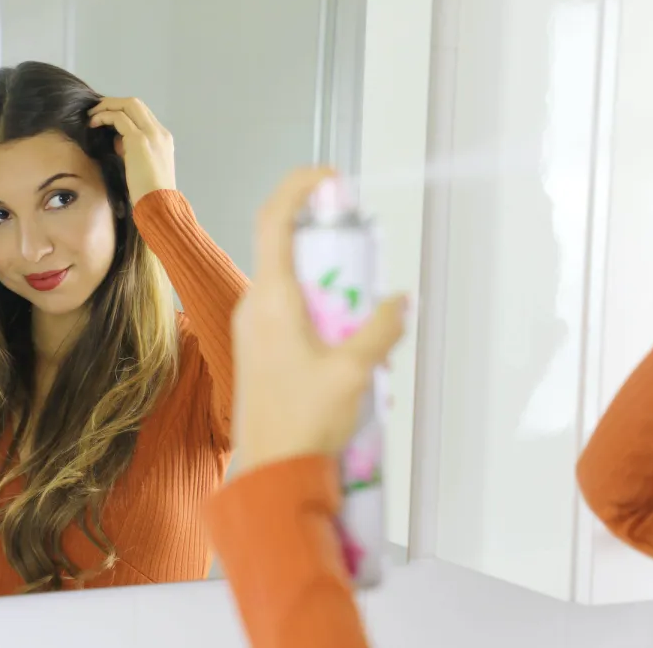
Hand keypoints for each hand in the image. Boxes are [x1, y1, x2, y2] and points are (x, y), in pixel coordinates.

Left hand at [88, 97, 175, 200]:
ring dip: (107, 106)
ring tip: (91, 115)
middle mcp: (160, 132)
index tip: (106, 118)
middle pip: (135, 104)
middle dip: (113, 103)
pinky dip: (104, 116)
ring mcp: (151, 134)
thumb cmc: (150, 194)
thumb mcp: (142, 167)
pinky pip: (118, 117)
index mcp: (163, 140)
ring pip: (128, 105)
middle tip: (95, 110)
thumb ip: (132, 151)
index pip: (142, 114)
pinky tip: (93, 124)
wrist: (159, 204)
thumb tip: (116, 141)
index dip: (123, 111)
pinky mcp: (139, 140)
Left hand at [231, 168, 407, 472]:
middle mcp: (255, 307)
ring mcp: (253, 328)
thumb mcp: (354, 372)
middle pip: (286, 247)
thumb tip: (399, 301)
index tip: (329, 177)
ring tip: (362, 305)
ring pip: (290, 281)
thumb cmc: (302, 425)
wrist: (271, 475)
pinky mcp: (259, 349)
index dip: (299, 188)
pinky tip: (346, 338)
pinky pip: (288, 309)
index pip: (274, 220)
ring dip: (327, 280)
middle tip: (363, 249)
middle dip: (327, 240)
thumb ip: (380, 329)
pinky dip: (319, 307)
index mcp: (271, 300)